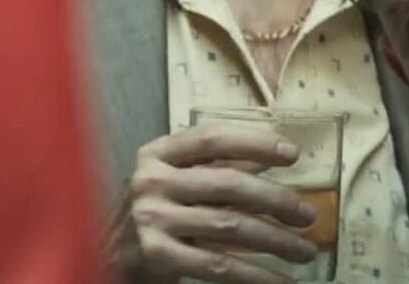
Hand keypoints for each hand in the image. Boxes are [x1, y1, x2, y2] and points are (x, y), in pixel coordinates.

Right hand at [107, 123, 320, 283]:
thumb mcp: (171, 180)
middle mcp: (151, 182)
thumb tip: (273, 155)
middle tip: (308, 215)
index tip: (292, 154)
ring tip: (304, 251)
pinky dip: (256, 275)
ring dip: (276, 241)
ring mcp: (151, 219)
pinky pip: (219, 265)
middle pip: (229, 184)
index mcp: (156, 154)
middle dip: (277, 200)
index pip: (211, 138)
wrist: (101, 256)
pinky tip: (280, 280)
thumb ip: (211, 167)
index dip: (255, 142)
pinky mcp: (156, 256)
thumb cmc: (150, 214)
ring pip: (231, 226)